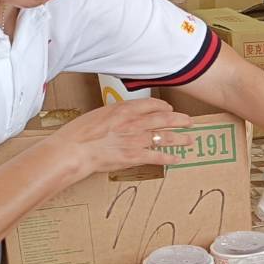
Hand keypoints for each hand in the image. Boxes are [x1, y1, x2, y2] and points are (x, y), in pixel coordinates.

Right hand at [47, 98, 195, 178]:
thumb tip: (122, 117)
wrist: (74, 150)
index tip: (169, 108)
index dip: (164, 106)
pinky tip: (176, 158)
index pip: (151, 104)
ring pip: (165, 136)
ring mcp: (136, 140)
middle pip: (164, 118)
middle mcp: (134, 122)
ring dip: (180, 138)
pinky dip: (169, 157)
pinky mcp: (134, 156)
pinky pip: (157, 156)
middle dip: (180, 120)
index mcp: (124, 109)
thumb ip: (115, 115)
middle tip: (189, 122)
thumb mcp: (98, 114)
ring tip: (189, 140)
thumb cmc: (80, 133)